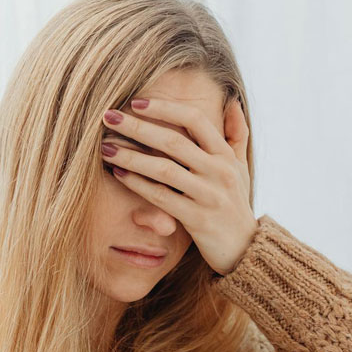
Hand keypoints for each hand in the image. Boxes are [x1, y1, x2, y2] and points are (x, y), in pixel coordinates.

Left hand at [100, 98, 257, 275]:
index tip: (136, 102)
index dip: (165, 108)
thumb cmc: (237, 206)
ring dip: (131, 156)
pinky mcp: (197, 219)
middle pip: (173, 141)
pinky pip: (161, 197)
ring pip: (163, 169)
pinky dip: (138, 184)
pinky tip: (118, 174)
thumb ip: (237, 135)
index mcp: (226, 156)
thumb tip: (231, 102)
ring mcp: (208, 196)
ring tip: (105, 147)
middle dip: (137, 127)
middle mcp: (219, 173)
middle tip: (108, 116)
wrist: (246, 249)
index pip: (195, 120)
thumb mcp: (242, 169)